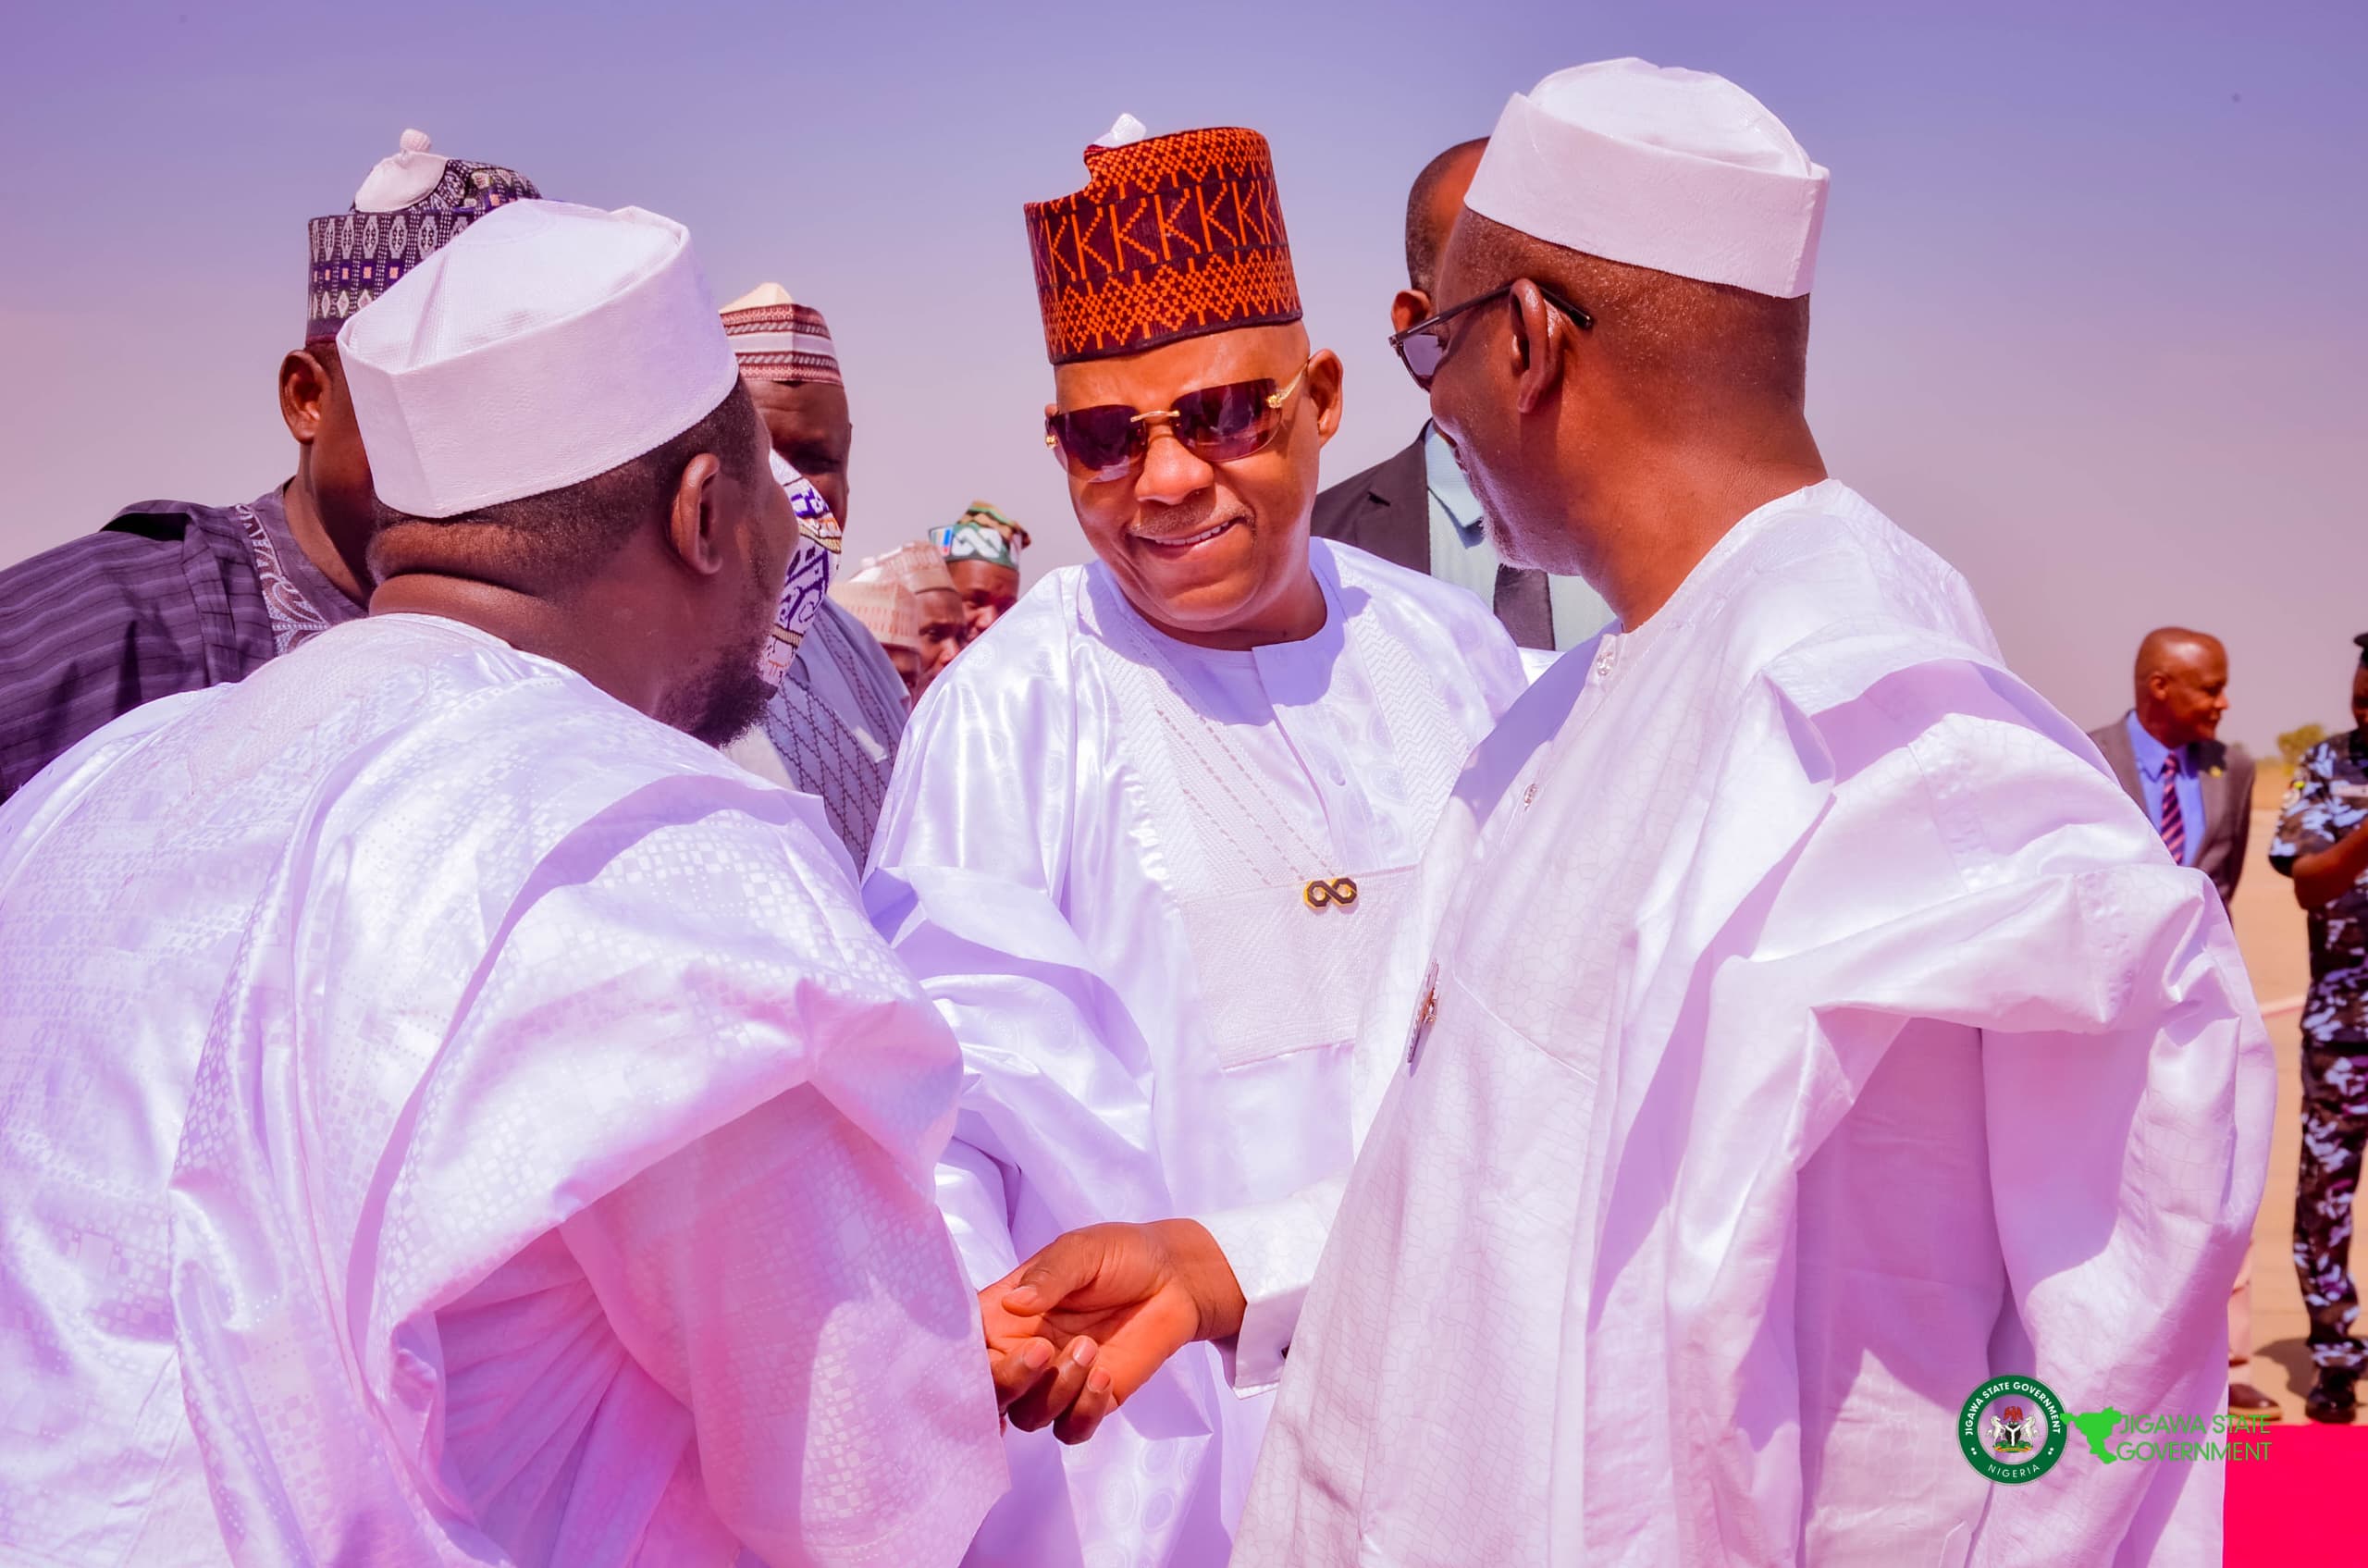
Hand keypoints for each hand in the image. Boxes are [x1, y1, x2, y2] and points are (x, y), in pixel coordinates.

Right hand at [979, 1219, 1247, 1443]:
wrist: (1177, 1278)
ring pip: (1028, 1416)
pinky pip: (1071, 1429)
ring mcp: (1056, 1381)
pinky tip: (1106, 1376)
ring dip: (1055, 1390)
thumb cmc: (1121, 1255)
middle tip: (1042, 1351)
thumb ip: (1050, 1275)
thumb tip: (1015, 1303)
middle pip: (989, 1393)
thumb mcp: (1082, 1252)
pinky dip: (1083, 1411)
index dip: (962, 1361)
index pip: (966, 1349)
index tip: (980, 1356)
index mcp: (1005, 1315)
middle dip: (1007, 1382)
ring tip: (1090, 1348)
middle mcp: (1022, 1352)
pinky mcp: (1091, 1401)